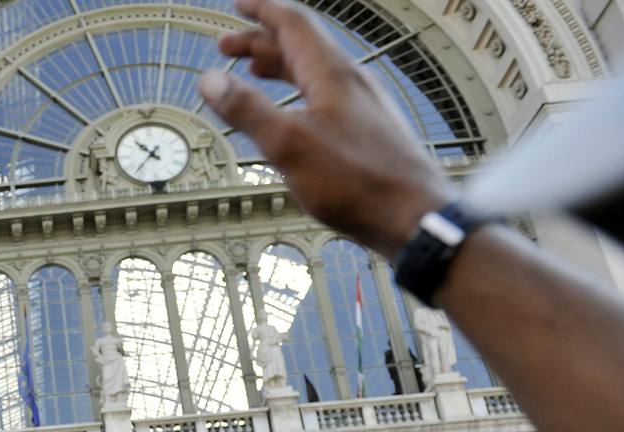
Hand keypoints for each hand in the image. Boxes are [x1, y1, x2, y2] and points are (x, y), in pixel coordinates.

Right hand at [199, 0, 452, 257]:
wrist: (413, 217)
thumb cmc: (357, 183)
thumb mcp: (288, 146)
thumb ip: (247, 110)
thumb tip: (210, 79)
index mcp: (332, 75)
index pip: (293, 23)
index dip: (262, 10)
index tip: (238, 3)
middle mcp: (351, 82)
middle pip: (302, 46)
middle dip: (260, 42)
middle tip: (226, 47)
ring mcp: (362, 106)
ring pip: (314, 72)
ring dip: (279, 68)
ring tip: (252, 74)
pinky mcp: (368, 131)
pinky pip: (326, 97)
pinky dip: (298, 94)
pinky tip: (291, 116)